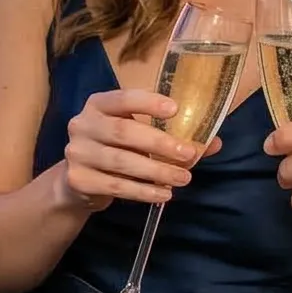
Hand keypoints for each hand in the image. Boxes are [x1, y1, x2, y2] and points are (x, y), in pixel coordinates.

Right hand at [58, 87, 211, 211]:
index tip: (175, 109)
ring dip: (156, 171)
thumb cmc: (115, 149)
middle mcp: (82, 124)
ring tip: (183, 179)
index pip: (123, 98)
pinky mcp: (78, 179)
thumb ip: (171, 135)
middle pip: (124, 132)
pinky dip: (143, 191)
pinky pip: (116, 186)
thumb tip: (214, 142)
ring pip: (122, 162)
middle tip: (188, 154)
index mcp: (99, 104)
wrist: (77, 182)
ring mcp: (77, 153)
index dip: (148, 103)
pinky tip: (163, 194)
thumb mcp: (138, 136)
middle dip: (160, 143)